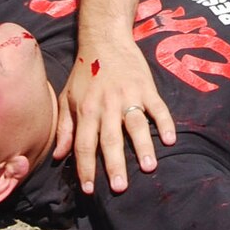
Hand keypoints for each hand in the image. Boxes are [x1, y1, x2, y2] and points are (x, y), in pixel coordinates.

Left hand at [56, 41, 175, 191]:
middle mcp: (106, 105)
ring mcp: (128, 95)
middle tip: (120, 188)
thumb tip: (59, 156)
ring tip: (149, 168)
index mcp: (86, 110)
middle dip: (115, 165)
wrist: (105, 39)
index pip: (84, 145)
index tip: (90, 190)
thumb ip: (64, 128)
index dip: (86, 168)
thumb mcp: (67, 97)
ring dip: (142, 146)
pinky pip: (157, 107)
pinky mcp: (146, 87)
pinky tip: (170, 139)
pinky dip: (165, 122)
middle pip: (110, 139)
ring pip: (135, 125)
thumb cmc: (84, 72)